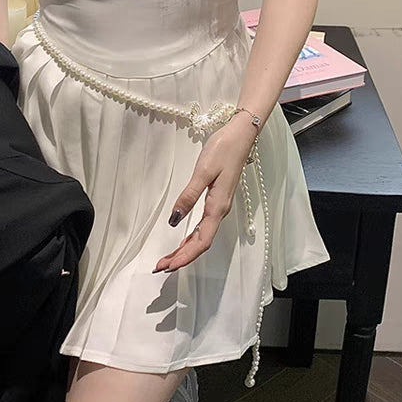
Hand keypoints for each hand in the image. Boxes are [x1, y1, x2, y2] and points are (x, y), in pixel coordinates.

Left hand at [152, 113, 259, 273]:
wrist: (241, 135)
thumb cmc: (223, 149)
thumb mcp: (203, 171)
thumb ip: (189, 196)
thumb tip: (174, 219)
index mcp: (217, 207)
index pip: (201, 241)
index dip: (184, 256)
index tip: (167, 266)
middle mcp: (220, 211)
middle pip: (201, 243)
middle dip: (181, 258)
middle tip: (160, 267)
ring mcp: (219, 206)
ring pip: (202, 237)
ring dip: (185, 250)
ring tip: (167, 259)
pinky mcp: (217, 199)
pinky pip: (204, 227)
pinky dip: (191, 238)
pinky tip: (182, 241)